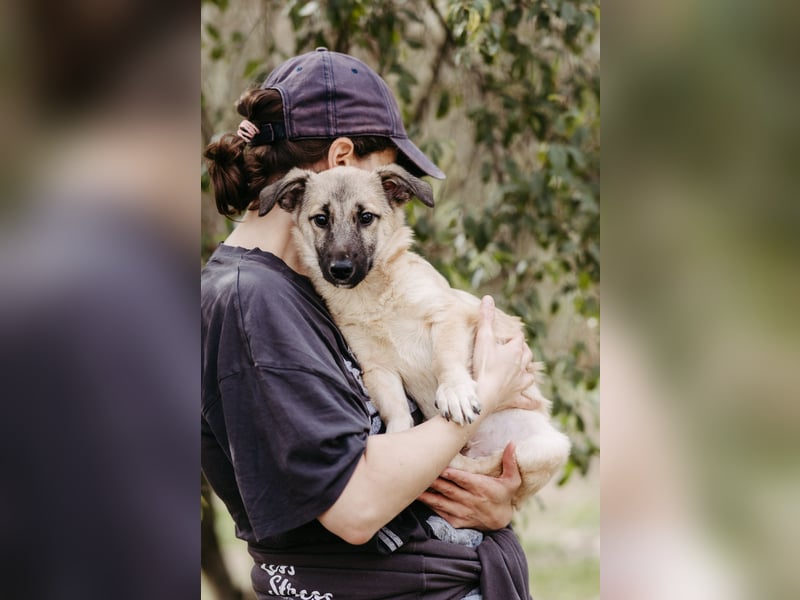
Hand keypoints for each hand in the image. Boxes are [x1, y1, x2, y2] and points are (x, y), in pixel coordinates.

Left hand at [418, 442, 521, 530]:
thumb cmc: (504, 495)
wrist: (500, 521)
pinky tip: (418, 498)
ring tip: (413, 486)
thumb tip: (512, 443)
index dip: (451, 474)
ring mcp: (462, 512)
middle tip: (419, 471)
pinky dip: (429, 506)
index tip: (439, 466)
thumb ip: (510, 462)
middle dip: (434, 481)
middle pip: (449, 490)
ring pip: (441, 502)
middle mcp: (471, 501)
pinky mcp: (456, 521)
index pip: (463, 479)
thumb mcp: (512, 480)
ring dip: (427, 494)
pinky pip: (440, 513)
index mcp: (482, 488)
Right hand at [472, 296, 534, 413]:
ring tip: (523, 370)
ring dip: (527, 372)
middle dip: (522, 351)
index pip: (519, 339)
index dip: (513, 336)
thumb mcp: (483, 338)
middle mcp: (521, 366)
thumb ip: (486, 318)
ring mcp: (519, 383)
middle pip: (527, 355)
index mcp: (515, 351)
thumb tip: (488, 298)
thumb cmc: (482, 366)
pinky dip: (531, 401)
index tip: (508, 335)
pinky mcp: (515, 398)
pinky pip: (527, 400)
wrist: (481, 395)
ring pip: (529, 376)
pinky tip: (534, 402)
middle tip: (516, 350)